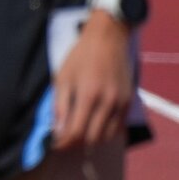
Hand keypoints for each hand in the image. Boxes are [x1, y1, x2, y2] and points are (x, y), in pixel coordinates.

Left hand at [52, 13, 132, 149]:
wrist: (107, 40)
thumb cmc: (79, 57)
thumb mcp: (62, 77)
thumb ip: (59, 104)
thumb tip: (56, 129)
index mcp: (88, 95)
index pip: (77, 131)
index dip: (64, 142)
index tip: (55, 144)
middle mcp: (108, 102)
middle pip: (92, 138)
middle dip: (76, 143)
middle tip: (64, 139)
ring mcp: (121, 103)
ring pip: (106, 136)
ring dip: (91, 139)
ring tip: (78, 132)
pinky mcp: (129, 102)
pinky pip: (118, 127)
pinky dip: (105, 131)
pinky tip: (93, 124)